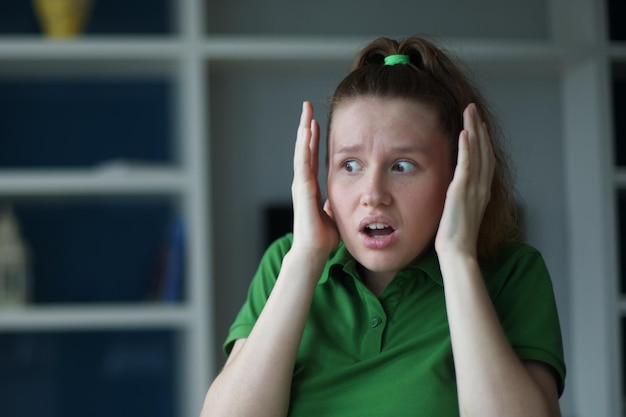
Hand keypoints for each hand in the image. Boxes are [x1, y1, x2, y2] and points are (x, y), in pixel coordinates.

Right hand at [291, 101, 338, 255]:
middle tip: (307, 106)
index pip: (311, 156)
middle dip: (306, 126)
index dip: (313, 138)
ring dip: (304, 131)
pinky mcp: (302, 189)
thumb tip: (340, 199)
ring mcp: (300, 184)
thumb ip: (334, 203)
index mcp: (310, 186)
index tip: (315, 121)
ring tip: (306, 112)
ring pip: (302, 151)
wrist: (313, 252)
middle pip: (304, 148)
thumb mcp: (333, 213)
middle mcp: (303, 182)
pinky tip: (307, 131)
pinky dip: (304, 146)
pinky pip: (303, 163)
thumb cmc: (323, 236)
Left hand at [435, 103, 494, 258]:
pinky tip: (465, 133)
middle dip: (479, 127)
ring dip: (473, 130)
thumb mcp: (461, 213)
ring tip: (469, 111)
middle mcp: (482, 187)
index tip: (478, 123)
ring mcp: (474, 189)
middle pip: (484, 150)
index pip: (485, 159)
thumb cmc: (457, 238)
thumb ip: (462, 199)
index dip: (483, 140)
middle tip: (473, 108)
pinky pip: (467, 166)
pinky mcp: (461, 192)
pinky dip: (467, 148)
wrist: (458, 252)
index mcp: (482, 192)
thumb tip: (455, 190)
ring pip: (477, 153)